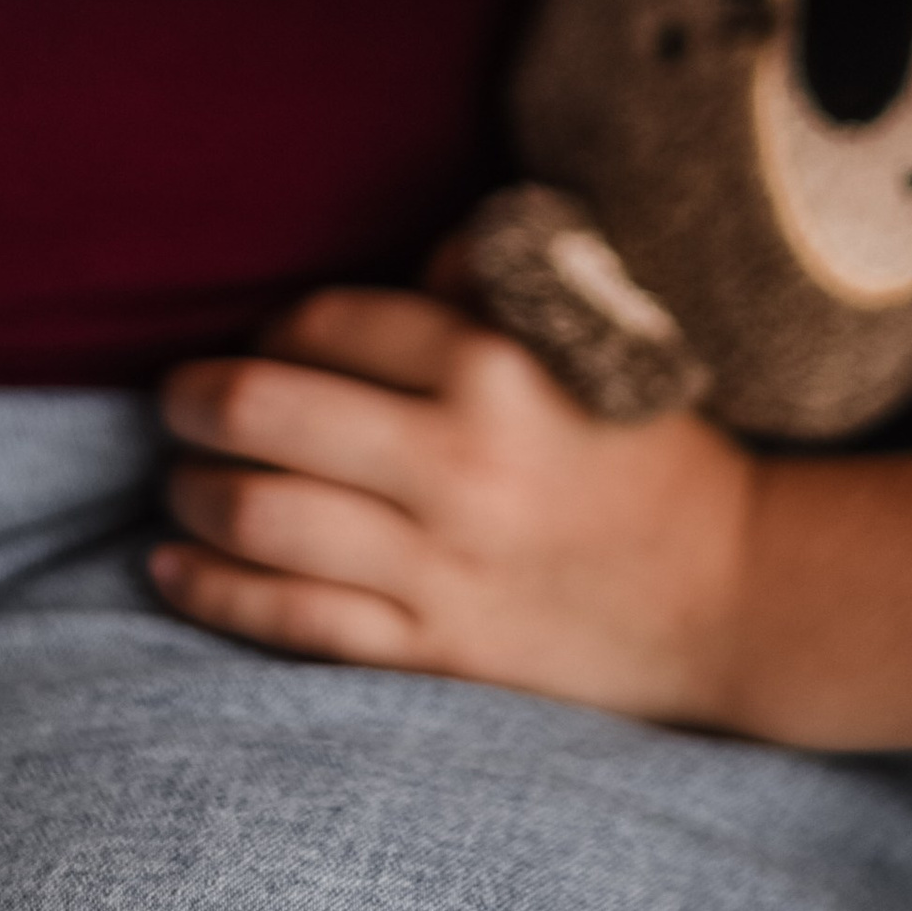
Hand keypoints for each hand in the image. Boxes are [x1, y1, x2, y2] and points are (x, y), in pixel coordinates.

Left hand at [156, 292, 759, 727]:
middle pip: (265, 413)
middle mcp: (458, 464)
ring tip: (181, 483)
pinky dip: (214, 592)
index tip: (266, 341)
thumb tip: (408, 261)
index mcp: (497, 369)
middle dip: (194, 400)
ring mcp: (440, 566)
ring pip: (261, 519)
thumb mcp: (593, 343)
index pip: (329, 323)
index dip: (276, 327)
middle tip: (177, 400)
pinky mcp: (435, 649)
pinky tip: (175, 567)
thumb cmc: (651, 453)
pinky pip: (291, 620)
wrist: (735, 595)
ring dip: (194, 494)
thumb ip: (491, 290)